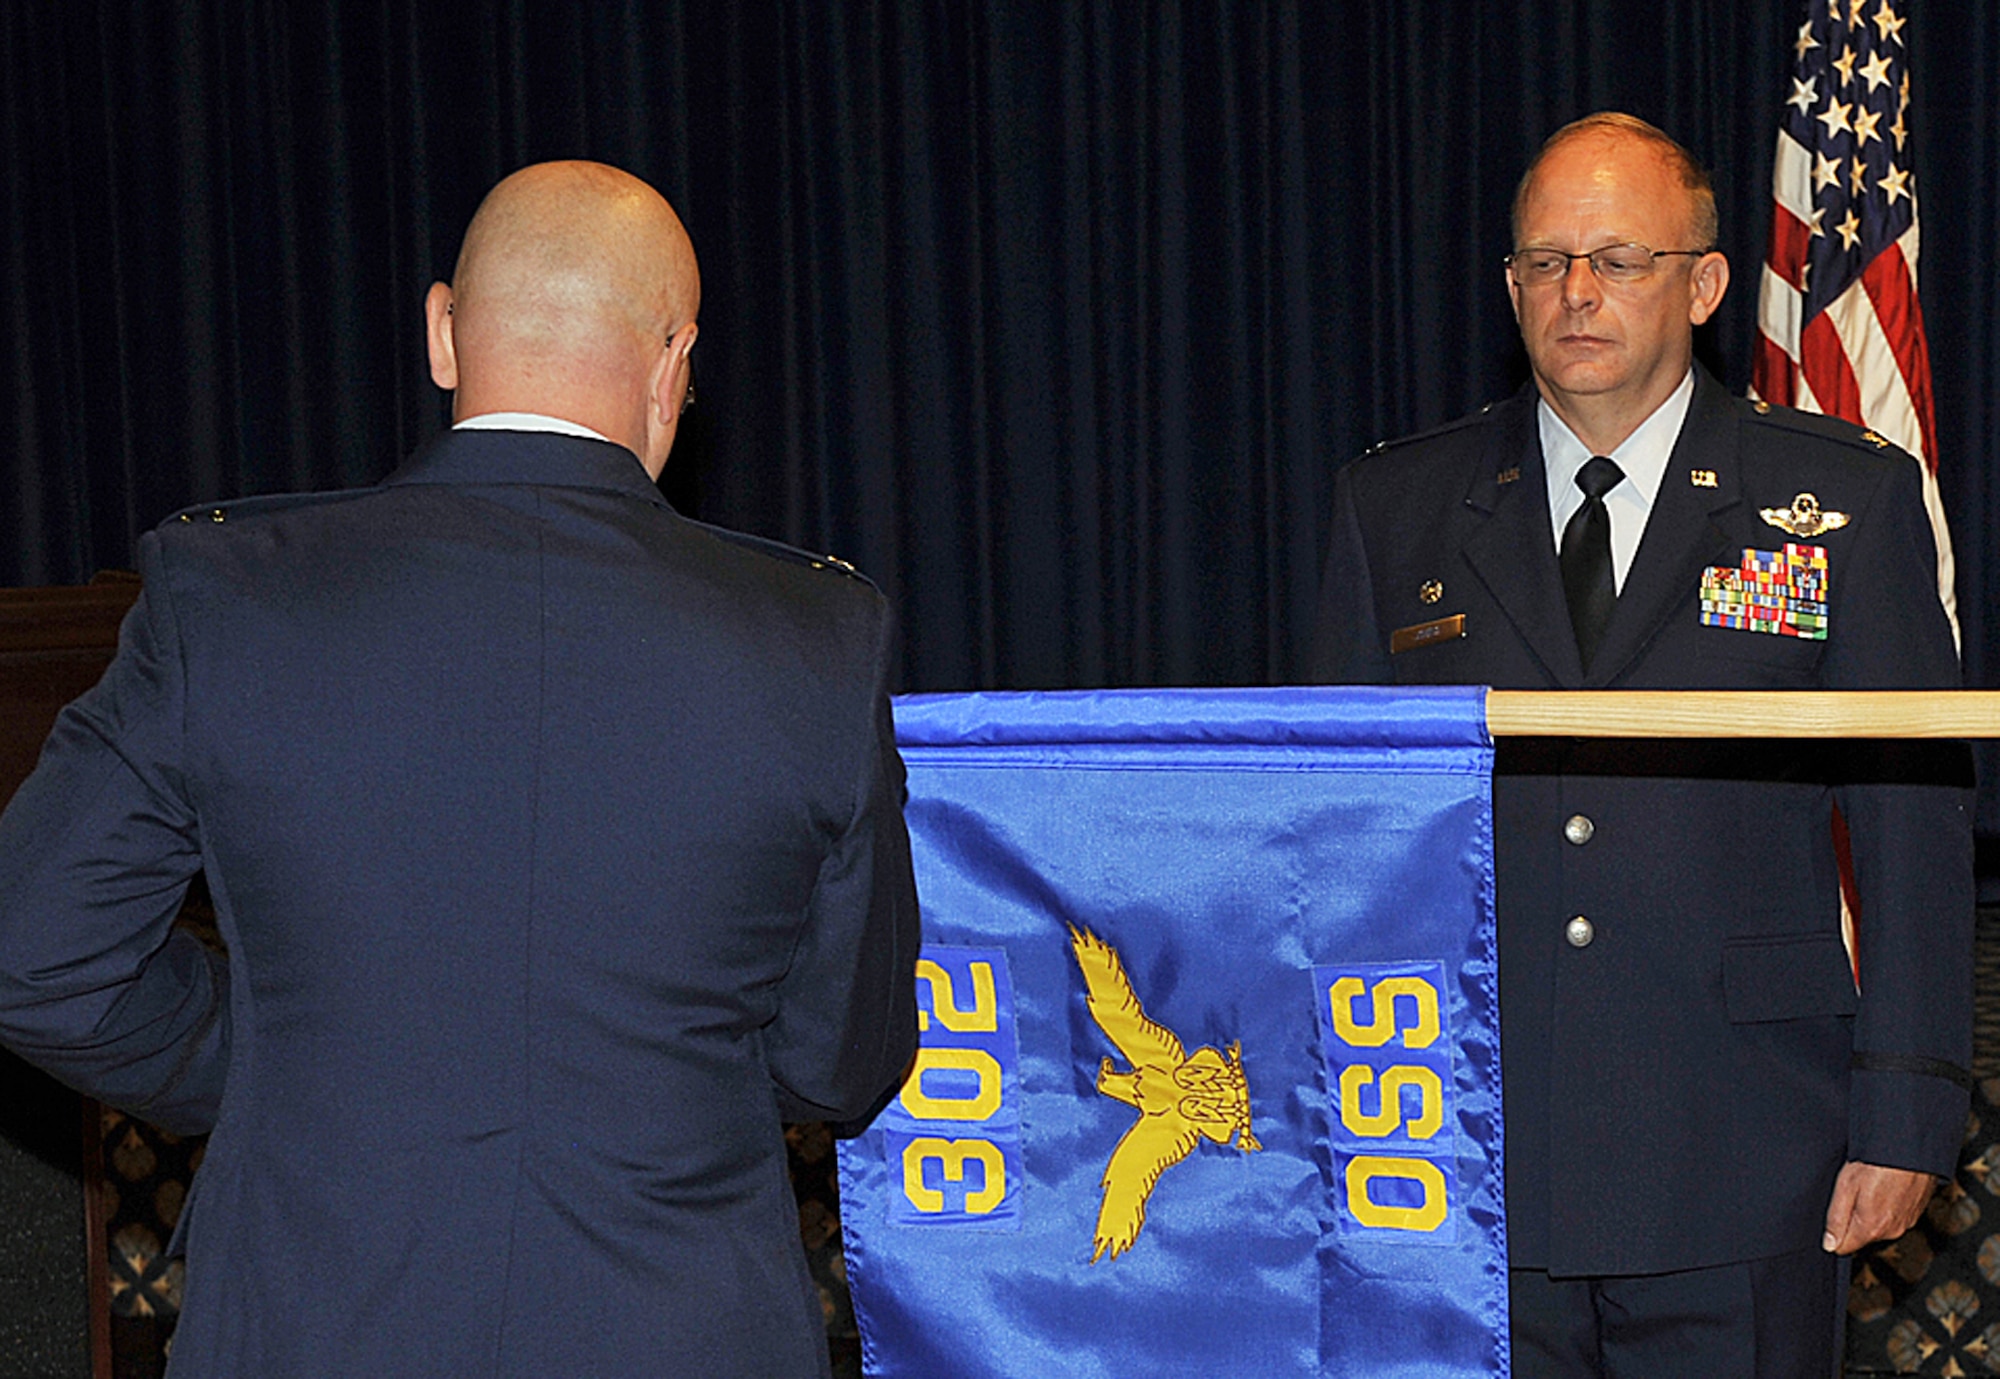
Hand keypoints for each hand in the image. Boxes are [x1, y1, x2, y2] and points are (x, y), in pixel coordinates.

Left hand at [1821, 1161, 1936, 1253]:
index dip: (1835, 1232)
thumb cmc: (1877, 1163)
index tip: (1834, 1213)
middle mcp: (1892, 1231)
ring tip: (1871, 1184)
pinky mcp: (1916, 1212)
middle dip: (1853, 1218)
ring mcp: (1907, 1222)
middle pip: (1862, 1236)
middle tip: (1853, 1191)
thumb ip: (1836, 1219)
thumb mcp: (1846, 1187)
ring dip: (1871, 1211)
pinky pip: (1894, 1216)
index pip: (1845, 1248)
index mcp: (1871, 1228)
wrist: (1910, 1149)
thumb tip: (1830, 1245)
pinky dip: (1888, 1205)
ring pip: (1879, 1225)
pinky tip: (1885, 1185)